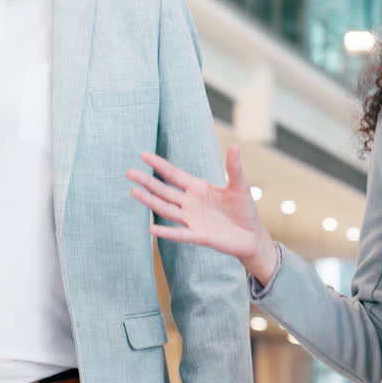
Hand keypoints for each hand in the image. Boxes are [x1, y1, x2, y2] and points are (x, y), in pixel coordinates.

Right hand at [127, 146, 279, 282]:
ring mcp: (192, 219)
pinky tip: (151, 228)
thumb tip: (235, 145)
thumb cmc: (244, 210)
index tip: (143, 155)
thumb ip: (234, 167)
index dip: (159, 165)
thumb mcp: (240, 186)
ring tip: (133, 192)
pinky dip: (166, 231)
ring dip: (151, 202)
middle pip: (164, 190)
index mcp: (198, 188)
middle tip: (129, 172)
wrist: (252, 236)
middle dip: (147, 181)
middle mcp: (190, 203)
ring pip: (166, 209)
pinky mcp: (199, 235)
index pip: (174, 174)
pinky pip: (180, 233)